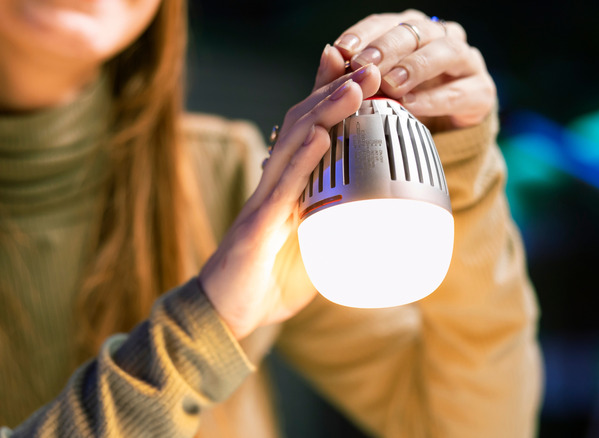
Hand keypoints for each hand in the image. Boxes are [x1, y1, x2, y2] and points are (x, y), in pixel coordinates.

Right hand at [199, 65, 381, 339]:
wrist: (224, 315)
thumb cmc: (266, 284)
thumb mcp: (311, 254)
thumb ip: (334, 234)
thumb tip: (374, 233)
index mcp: (288, 188)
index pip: (309, 132)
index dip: (329, 99)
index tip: (358, 71)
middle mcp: (274, 185)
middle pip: (303, 125)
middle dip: (333, 92)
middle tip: (367, 67)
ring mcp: (264, 201)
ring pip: (293, 146)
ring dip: (324, 112)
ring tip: (353, 87)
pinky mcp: (257, 225)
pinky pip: (282, 188)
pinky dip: (301, 160)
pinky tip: (320, 137)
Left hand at [315, 10, 494, 129]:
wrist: (441, 135)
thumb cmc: (397, 106)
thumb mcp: (367, 92)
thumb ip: (345, 76)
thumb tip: (328, 52)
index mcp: (410, 31)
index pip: (384, 22)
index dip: (364, 34)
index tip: (344, 50)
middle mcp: (439, 38)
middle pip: (415, 32)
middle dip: (388, 47)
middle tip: (366, 65)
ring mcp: (465, 62)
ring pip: (445, 52)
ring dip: (415, 67)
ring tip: (392, 85)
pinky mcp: (481, 91)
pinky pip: (460, 90)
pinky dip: (434, 98)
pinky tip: (413, 106)